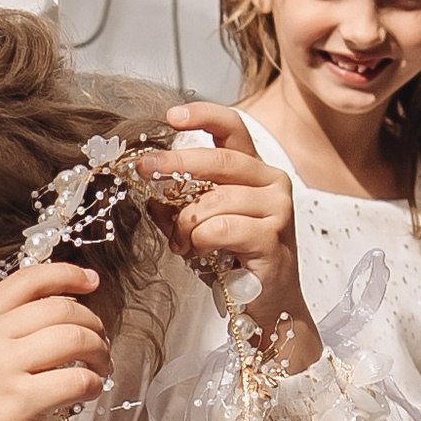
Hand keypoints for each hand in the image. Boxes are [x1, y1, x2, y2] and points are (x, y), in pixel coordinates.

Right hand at [0, 264, 112, 420]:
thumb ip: (9, 333)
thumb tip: (65, 319)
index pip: (30, 280)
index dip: (68, 275)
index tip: (91, 281)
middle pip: (63, 309)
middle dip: (94, 325)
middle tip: (101, 343)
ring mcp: (5, 367)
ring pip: (76, 340)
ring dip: (100, 353)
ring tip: (100, 368)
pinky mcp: (23, 401)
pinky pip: (78, 380)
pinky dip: (94, 385)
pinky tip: (89, 393)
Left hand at [135, 103, 315, 356]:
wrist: (266, 304)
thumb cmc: (233, 259)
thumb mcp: (199, 222)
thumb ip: (177, 201)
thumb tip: (147, 184)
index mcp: (254, 170)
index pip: (233, 128)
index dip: (203, 116)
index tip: (171, 116)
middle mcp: (272, 182)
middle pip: (216, 160)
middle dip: (173, 165)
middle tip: (143, 170)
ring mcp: (277, 208)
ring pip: (211, 201)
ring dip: (185, 225)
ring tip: (183, 244)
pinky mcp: (273, 237)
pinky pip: (218, 228)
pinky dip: (198, 241)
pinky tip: (199, 253)